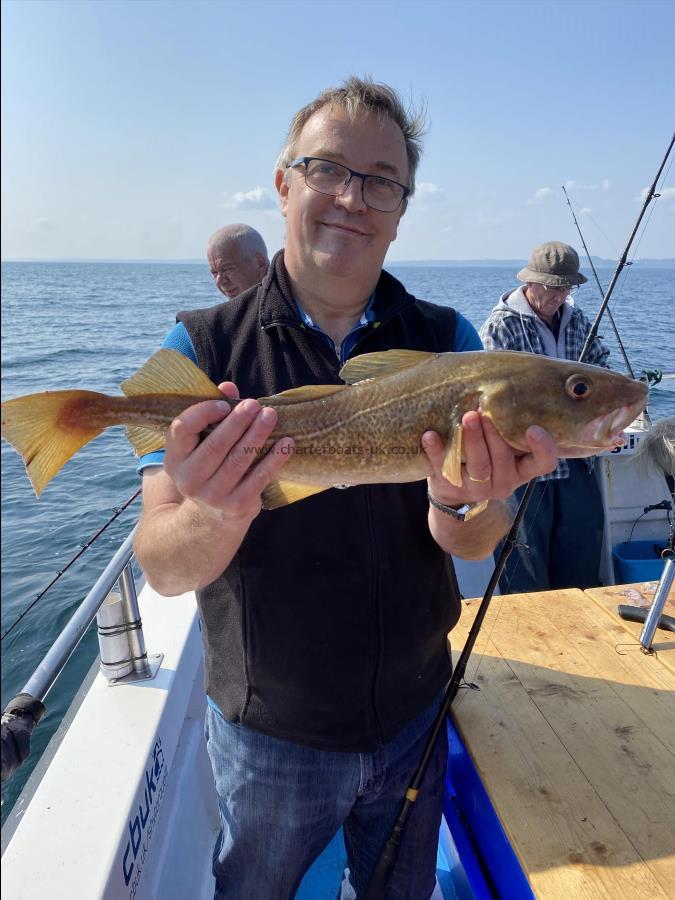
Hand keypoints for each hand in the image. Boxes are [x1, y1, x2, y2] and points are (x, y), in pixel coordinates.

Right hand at [163, 382, 293, 521]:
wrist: (213, 515)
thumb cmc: (210, 466)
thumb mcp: (203, 443)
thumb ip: (214, 414)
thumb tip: (229, 386)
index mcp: (175, 458)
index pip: (182, 429)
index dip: (203, 413)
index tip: (224, 404)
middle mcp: (189, 479)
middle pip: (216, 445)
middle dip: (238, 422)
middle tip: (255, 404)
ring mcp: (212, 495)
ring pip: (239, 459)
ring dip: (257, 434)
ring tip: (271, 415)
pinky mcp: (236, 505)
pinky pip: (259, 477)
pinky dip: (275, 459)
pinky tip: (286, 443)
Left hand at [422, 410, 556, 505]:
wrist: (456, 493)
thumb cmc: (487, 458)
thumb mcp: (504, 449)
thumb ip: (509, 426)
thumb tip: (505, 383)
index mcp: (522, 469)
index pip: (544, 463)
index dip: (543, 448)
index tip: (534, 428)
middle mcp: (505, 481)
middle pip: (503, 458)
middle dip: (494, 433)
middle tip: (485, 411)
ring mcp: (478, 488)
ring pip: (479, 465)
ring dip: (473, 439)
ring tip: (467, 418)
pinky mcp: (452, 487)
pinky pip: (444, 469)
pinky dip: (436, 451)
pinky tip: (430, 435)